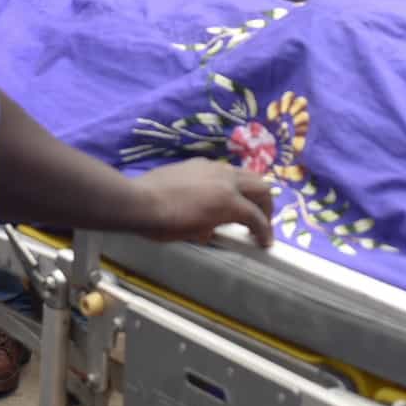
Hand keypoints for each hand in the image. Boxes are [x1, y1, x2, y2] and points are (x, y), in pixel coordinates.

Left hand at [128, 160, 273, 247]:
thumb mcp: (195, 233)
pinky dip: (231, 182)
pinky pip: (224, 170)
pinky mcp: (199, 163)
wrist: (139, 201)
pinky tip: (219, 193)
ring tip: (245, 204)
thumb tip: (214, 229)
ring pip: (245, 174)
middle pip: (261, 188)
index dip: (265, 232)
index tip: (265, 243)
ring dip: (251, 190)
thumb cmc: (166, 225)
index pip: (256, 217)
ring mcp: (213, 168)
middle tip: (261, 221)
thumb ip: (214, 228)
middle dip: (266, 207)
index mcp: (229, 201)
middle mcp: (227, 180)